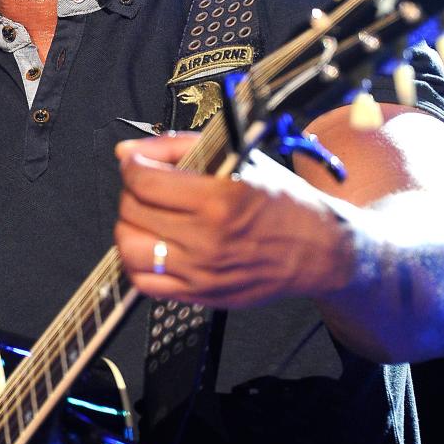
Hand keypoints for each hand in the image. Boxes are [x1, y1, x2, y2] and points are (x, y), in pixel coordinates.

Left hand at [114, 133, 353, 308]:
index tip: (137, 162)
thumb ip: (177, 148)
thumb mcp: (237, 157)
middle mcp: (207, 240)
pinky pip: (144, 283)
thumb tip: (126, 151)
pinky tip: (154, 245)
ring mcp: (202, 273)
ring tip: (148, 216)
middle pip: (132, 212)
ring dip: (130, 227)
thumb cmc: (281, 199)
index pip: (144, 181)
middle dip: (131, 192)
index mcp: (218, 200)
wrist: (316, 248)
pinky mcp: (201, 296)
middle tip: (146, 185)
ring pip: (130, 249)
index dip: (132, 165)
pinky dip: (139, 262)